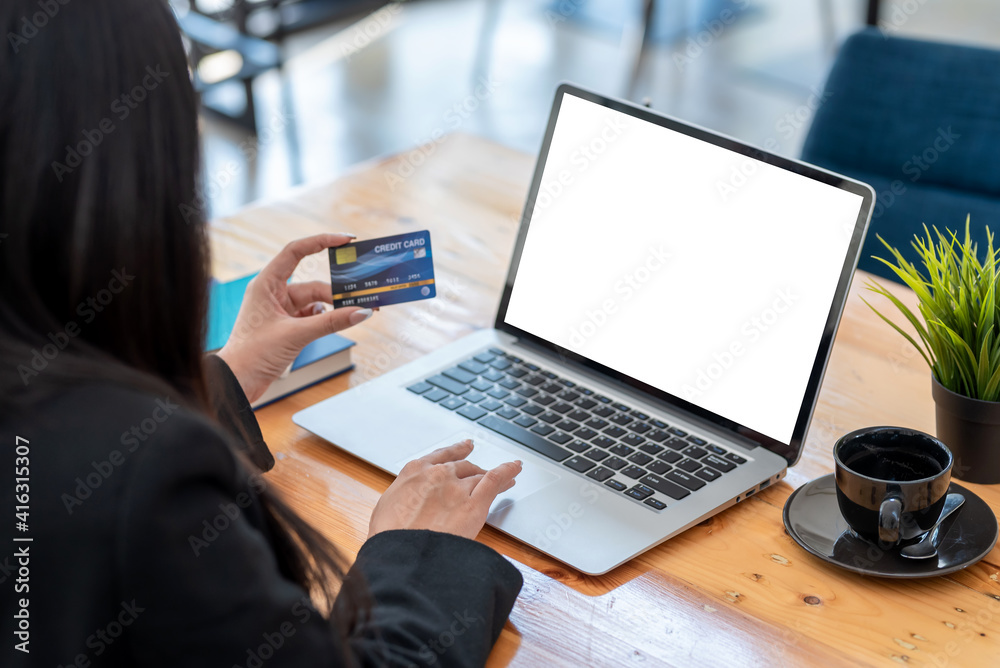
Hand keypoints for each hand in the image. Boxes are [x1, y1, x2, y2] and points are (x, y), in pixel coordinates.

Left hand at [218, 233, 373, 402]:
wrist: (238, 381)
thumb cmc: (253, 354)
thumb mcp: (296, 335)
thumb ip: (331, 322)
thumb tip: (361, 312)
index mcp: (266, 284)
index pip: (296, 251)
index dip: (321, 241)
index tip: (345, 240)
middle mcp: (273, 293)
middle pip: (313, 285)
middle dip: (337, 293)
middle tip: (362, 296)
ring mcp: (280, 309)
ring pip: (315, 302)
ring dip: (334, 309)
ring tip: (356, 314)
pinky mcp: (286, 325)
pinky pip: (313, 316)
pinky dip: (326, 320)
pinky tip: (340, 324)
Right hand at [368, 441, 521, 540]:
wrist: (401, 553)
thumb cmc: (389, 536)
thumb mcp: (386, 508)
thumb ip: (404, 498)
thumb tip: (409, 503)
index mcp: (414, 472)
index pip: (441, 456)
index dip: (456, 451)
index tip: (465, 447)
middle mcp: (438, 474)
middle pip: (463, 467)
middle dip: (476, 469)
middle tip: (484, 470)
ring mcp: (457, 488)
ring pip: (481, 475)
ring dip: (496, 474)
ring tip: (508, 474)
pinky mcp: (474, 504)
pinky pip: (494, 482)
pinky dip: (507, 472)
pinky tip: (515, 470)